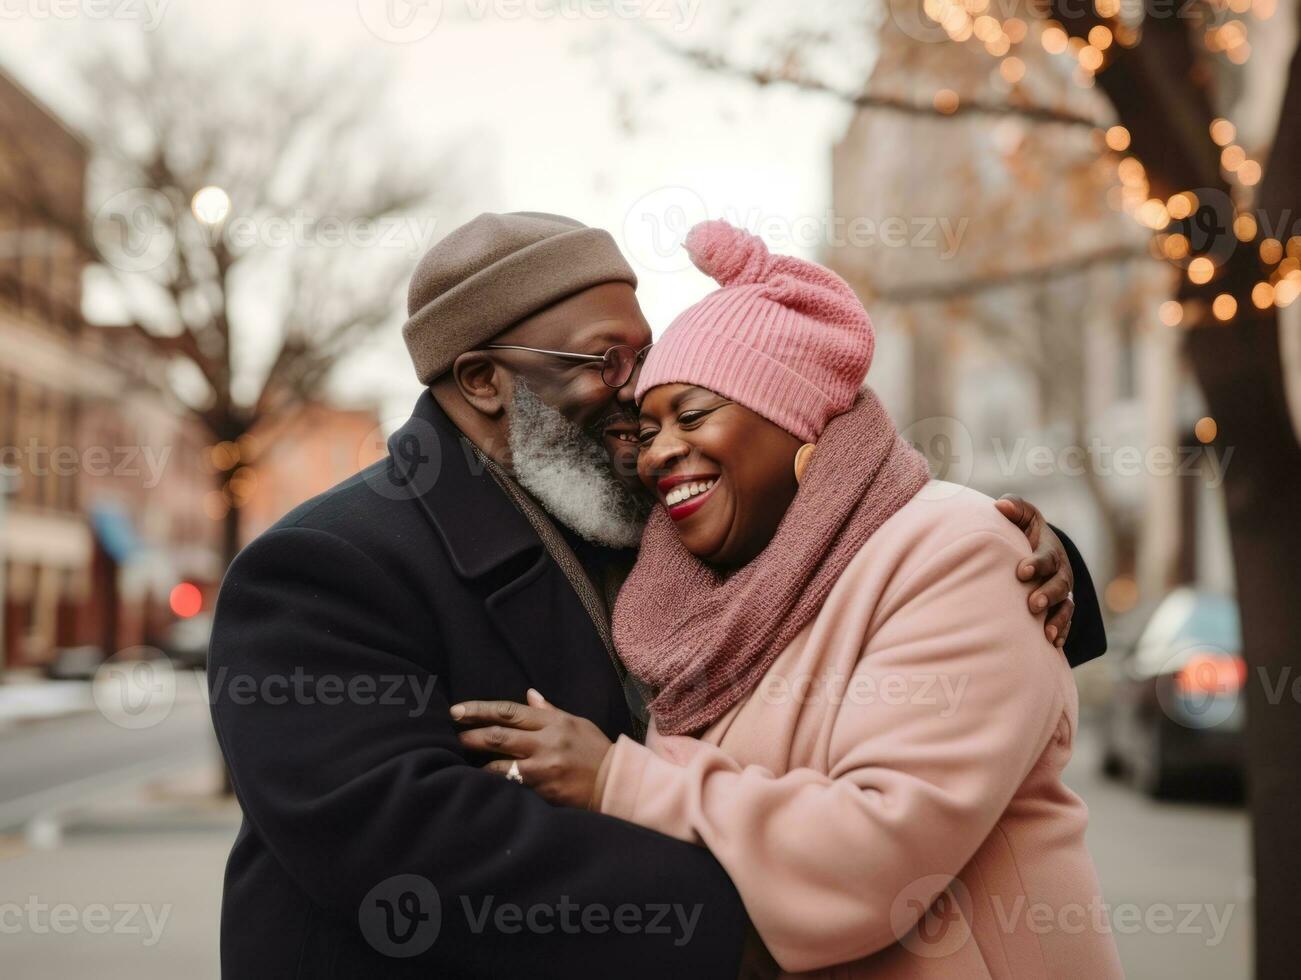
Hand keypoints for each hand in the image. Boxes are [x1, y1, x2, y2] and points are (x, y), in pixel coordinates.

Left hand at [451, 689, 613, 807]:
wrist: (615, 783)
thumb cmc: (596, 751)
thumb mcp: (576, 723)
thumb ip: (549, 711)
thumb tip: (529, 695)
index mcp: (553, 722)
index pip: (509, 711)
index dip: (480, 709)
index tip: (457, 710)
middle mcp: (546, 743)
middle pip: (498, 735)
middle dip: (470, 735)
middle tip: (451, 735)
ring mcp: (543, 769)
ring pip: (499, 765)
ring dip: (477, 764)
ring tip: (459, 763)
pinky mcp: (543, 791)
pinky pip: (510, 786)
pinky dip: (493, 784)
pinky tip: (479, 784)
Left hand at [993, 494, 1074, 648]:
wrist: (1039, 550)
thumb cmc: (1024, 531)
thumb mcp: (1023, 516)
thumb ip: (1014, 508)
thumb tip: (1000, 506)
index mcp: (1050, 551)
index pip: (1047, 557)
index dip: (1036, 564)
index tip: (1020, 571)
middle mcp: (1061, 573)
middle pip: (1060, 585)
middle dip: (1048, 595)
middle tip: (1033, 605)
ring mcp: (1063, 593)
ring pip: (1066, 607)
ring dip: (1058, 620)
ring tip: (1047, 633)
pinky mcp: (1060, 609)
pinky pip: (1066, 623)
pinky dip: (1062, 633)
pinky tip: (1053, 645)